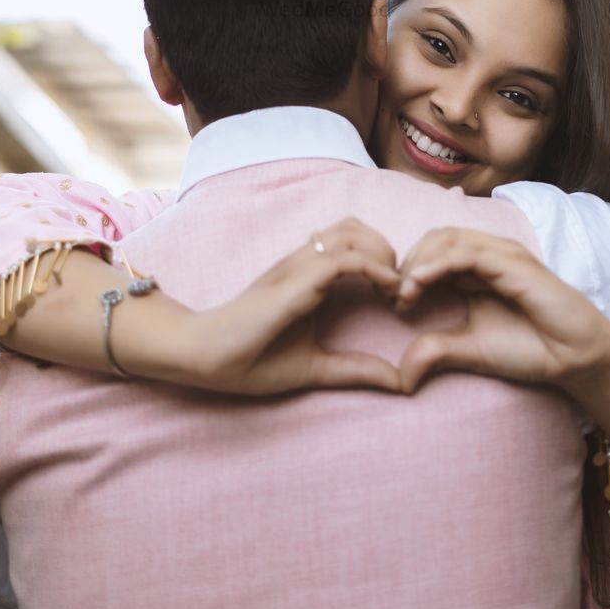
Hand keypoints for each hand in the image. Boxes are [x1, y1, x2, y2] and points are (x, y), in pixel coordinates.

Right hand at [181, 217, 403, 395]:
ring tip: (396, 290)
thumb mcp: (316, 367)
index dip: (383, 260)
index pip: (352, 242)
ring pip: (351, 233)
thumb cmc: (252, 359)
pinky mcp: (294, 281)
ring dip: (383, 255)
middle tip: (402, 290)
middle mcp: (303, 263)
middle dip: (387, 250)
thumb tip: (400, 381)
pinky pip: (341, 258)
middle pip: (355, 227)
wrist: (207, 359)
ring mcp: (298, 268)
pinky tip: (388, 292)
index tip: (401, 299)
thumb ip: (355, 370)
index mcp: (307, 276)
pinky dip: (373, 268)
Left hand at [394, 228, 609, 394]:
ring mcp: (500, 254)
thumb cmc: (529, 349)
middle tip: (392, 295)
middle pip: (433, 239)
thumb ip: (436, 352)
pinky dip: (438, 263)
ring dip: (418, 261)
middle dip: (407, 263)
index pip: (430, 252)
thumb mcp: (470, 351)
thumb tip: (400, 377)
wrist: (574, 357)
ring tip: (404, 293)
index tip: (390, 303)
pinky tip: (419, 283)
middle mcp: (487, 255)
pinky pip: (467, 252)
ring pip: (446, 239)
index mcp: (475, 269)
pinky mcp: (513, 262)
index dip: (405, 271)